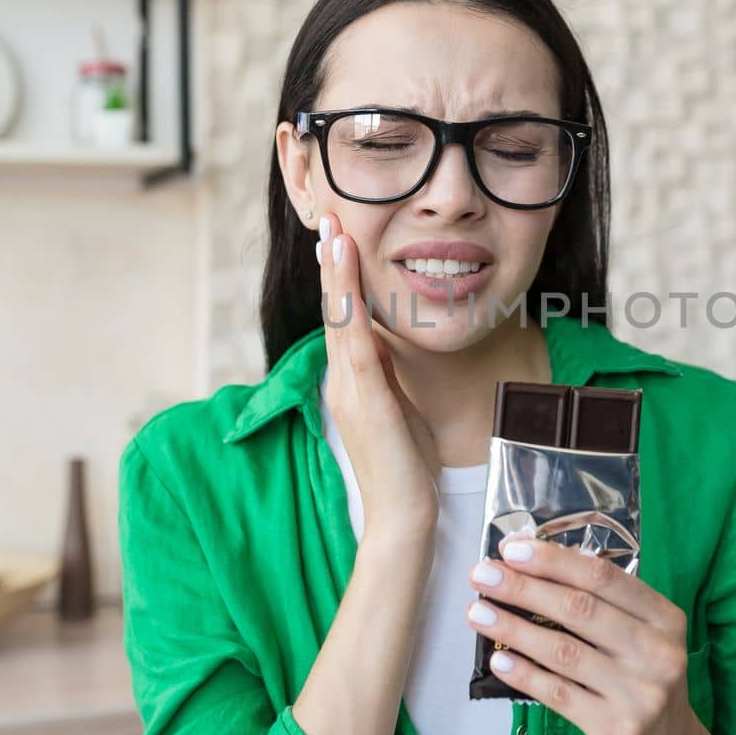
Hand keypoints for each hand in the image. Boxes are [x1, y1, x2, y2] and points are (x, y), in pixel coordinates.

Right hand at [316, 214, 441, 540]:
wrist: (404, 515)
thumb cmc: (406, 465)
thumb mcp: (397, 407)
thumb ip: (389, 374)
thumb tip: (387, 342)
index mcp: (352, 380)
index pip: (343, 317)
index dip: (341, 277)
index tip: (341, 238)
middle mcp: (343, 380)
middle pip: (334, 310)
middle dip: (333, 262)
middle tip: (329, 219)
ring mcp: (350, 389)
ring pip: (340, 320)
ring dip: (338, 275)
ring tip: (335, 234)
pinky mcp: (366, 401)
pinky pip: (356, 346)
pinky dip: (351, 311)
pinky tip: (349, 284)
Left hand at [464, 538, 703, 734]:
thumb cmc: (641, 679)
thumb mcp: (640, 636)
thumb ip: (601, 604)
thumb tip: (532, 567)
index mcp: (665, 617)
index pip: (603, 577)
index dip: (553, 560)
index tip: (510, 549)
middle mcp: (658, 652)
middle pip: (579, 609)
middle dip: (523, 588)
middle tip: (482, 576)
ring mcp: (640, 693)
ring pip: (563, 651)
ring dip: (513, 629)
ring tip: (477, 613)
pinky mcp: (617, 729)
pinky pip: (559, 694)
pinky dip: (524, 674)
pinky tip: (499, 660)